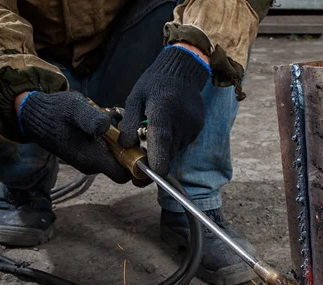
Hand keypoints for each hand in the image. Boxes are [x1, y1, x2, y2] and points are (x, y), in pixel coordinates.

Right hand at [16, 91, 130, 182]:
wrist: (34, 116)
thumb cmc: (56, 111)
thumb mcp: (75, 108)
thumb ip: (92, 119)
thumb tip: (107, 126)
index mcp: (92, 159)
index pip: (124, 175)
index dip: (137, 166)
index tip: (141, 147)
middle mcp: (91, 165)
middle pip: (122, 166)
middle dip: (129, 148)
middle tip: (126, 127)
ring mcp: (88, 162)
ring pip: (114, 158)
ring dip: (119, 142)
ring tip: (114, 121)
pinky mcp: (85, 155)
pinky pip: (105, 152)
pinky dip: (110, 141)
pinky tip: (105, 124)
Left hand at [118, 45, 210, 176]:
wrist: (182, 72)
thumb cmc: (153, 84)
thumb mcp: (135, 98)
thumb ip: (129, 122)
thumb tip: (125, 146)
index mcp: (162, 110)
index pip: (162, 139)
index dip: (157, 159)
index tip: (151, 174)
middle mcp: (181, 120)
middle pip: (168, 152)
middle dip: (155, 161)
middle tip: (139, 161)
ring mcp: (192, 126)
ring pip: (175, 150)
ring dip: (163, 150)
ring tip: (154, 133)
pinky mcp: (197, 129)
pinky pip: (182, 144)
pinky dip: (172, 142)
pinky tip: (168, 127)